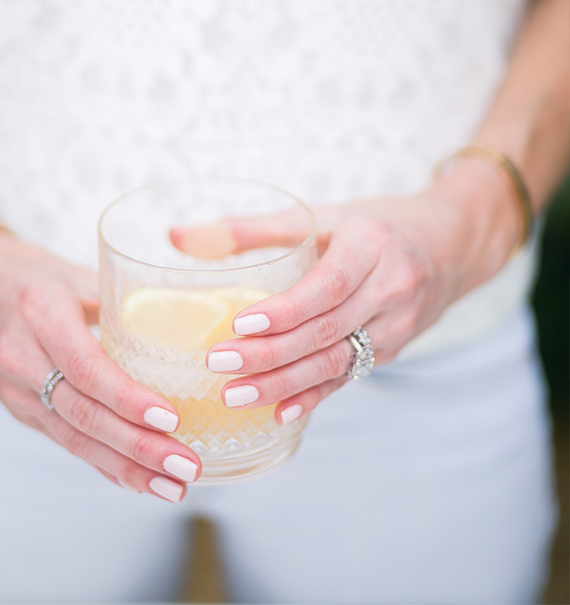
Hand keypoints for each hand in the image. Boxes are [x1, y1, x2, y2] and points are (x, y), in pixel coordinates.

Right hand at [0, 229, 200, 501]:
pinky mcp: (19, 409)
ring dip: (126, 467)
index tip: (169, 418)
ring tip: (171, 485)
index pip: (85, 367)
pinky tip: (137, 480)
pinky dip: (103, 463)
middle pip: (82, 413)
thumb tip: (180, 321)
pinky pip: (65, 440)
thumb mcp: (72, 272)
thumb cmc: (28, 275)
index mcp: (39, 314)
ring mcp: (15, 391)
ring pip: (74, 437)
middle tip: (184, 465)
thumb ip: (120, 299)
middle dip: (137, 446)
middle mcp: (21, 358)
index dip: (127, 398)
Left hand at [172, 158, 520, 423]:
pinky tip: (280, 413)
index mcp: (373, 245)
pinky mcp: (392, 349)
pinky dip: (313, 396)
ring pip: (337, 361)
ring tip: (235, 396)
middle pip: (327, 330)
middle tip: (218, 365)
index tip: (238, 325)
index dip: (285, 311)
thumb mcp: (320, 214)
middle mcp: (392, 288)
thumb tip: (175, 235)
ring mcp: (397, 325)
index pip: (327, 286)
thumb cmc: (375, 223)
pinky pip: (349, 376)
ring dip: (285, 383)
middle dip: (271, 354)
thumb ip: (251, 227)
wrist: (451, 245)